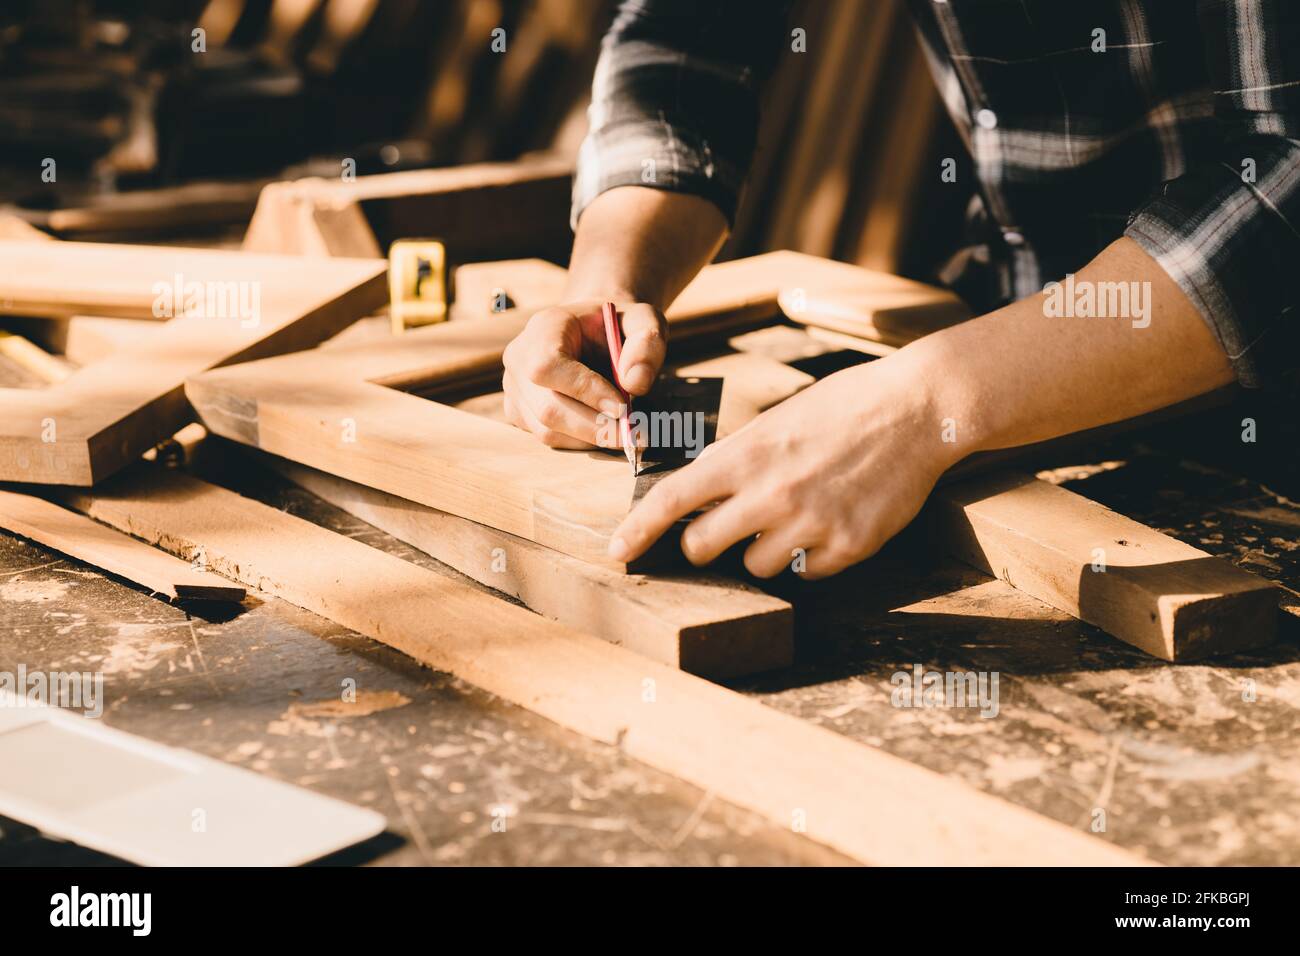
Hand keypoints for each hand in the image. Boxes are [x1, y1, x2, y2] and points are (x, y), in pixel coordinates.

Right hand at [502, 299, 666, 448]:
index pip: (548, 366)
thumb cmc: (617, 326)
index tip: (623, 407)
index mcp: (544, 327)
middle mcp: (519, 358)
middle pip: (547, 407)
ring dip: (591, 438)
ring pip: (547, 430)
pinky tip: (604, 429)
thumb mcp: (642, 320)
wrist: (593, 332)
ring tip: (625, 432)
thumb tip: (636, 384)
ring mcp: (514, 389)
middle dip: (595, 427)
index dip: (584, 391)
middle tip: (633, 435)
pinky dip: (580, 441)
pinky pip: (547, 437)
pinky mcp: (518, 412)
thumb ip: (646, 344)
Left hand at [606, 353, 959, 577]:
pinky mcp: (848, 547)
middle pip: (702, 547)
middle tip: (722, 529)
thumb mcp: (775, 421)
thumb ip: (736, 460)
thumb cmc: (841, 407)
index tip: (617, 551)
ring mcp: (810, 524)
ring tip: (795, 513)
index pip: (672, 501)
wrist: (916, 409)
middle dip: (704, 543)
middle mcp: (770, 494)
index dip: (637, 531)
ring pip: (755, 566)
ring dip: (762, 549)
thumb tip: (700, 495)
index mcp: (745, 455)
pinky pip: (806, 573)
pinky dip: (809, 556)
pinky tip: (830, 521)